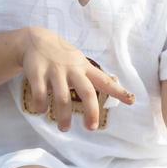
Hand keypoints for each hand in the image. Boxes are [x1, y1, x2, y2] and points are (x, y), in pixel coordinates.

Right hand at [19, 27, 134, 131]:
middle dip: (91, 111)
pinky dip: (41, 105)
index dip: (118, 91)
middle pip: (86, 92)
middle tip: (92, 128)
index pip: (105, 80)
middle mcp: (72, 69)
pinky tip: (42, 111)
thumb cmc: (62, 56)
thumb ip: (93, 76)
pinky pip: (40, 93)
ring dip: (64, 116)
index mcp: (85, 68)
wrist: (35, 39)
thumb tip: (114, 87)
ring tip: (64, 128)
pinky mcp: (37, 73)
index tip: (131, 100)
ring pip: (62, 97)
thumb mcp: (80, 62)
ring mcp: (55, 71)